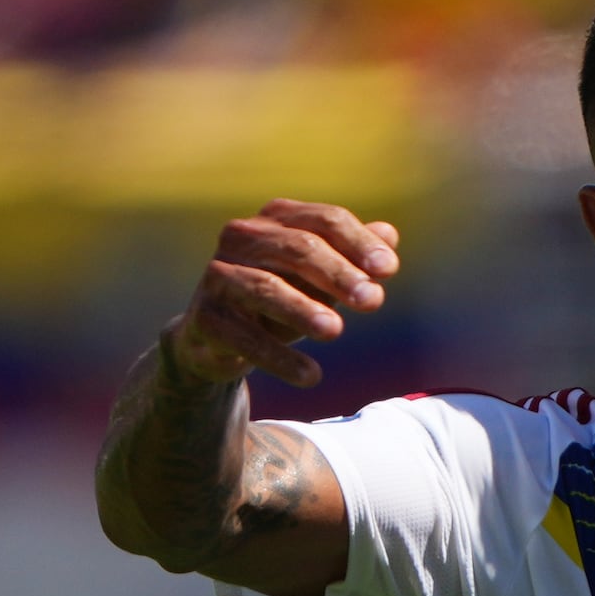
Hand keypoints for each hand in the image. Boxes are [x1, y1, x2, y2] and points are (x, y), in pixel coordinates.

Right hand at [165, 199, 398, 392]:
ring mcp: (219, 275)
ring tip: (335, 331)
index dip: (358, 242)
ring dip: (303, 310)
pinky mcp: (205, 318)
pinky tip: (310, 375)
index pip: (325, 220)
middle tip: (373, 301)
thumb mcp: (321, 280)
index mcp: (277, 220)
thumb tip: (390, 235)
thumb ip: (353, 259)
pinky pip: (244, 337)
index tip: (389, 269)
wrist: (220, 339)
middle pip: (298, 248)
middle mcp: (243, 238)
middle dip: (338, 274)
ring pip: (265, 287)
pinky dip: (278, 357)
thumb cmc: (282, 298)